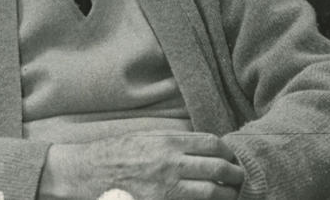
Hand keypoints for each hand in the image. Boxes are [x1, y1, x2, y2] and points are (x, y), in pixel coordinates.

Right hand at [38, 130, 244, 198]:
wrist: (91, 172)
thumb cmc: (118, 152)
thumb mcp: (146, 136)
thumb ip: (174, 140)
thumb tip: (202, 146)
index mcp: (168, 141)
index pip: (211, 144)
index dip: (227, 151)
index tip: (231, 157)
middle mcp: (171, 163)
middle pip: (217, 168)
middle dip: (235, 175)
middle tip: (239, 178)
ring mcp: (167, 188)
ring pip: (212, 192)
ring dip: (227, 194)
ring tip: (232, 194)